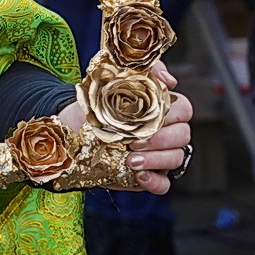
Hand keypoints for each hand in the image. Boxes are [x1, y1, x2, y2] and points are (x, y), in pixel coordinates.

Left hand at [57, 59, 193, 193]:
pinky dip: (155, 182)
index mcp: (161, 109)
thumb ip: (143, 70)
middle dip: (161, 140)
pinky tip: (139, 175)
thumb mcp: (113, 76)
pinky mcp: (147, 176)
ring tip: (130, 160)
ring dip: (155, 160)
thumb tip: (171, 81)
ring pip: (176, 159)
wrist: (71, 127)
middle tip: (134, 142)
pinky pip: (164, 183)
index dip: (171, 115)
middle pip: (183, 136)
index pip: (183, 109)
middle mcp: (164, 132)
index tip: (147, 118)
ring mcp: (158, 156)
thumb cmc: (96, 102)